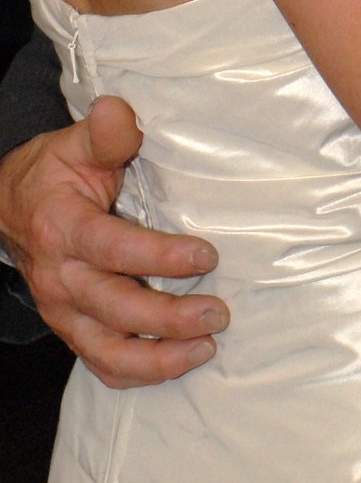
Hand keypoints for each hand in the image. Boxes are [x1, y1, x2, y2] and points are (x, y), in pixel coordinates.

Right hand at [0, 97, 228, 386]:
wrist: (10, 208)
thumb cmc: (52, 174)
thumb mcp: (74, 144)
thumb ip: (105, 133)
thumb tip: (121, 110)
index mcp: (64, 228)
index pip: (113, 249)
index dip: (159, 256)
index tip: (206, 255)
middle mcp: (62, 277)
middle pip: (115, 309)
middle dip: (169, 318)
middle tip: (218, 312)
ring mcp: (64, 310)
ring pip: (107, 351)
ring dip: (158, 358)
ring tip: (205, 347)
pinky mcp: (73, 327)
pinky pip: (102, 363)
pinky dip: (139, 373)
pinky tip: (177, 363)